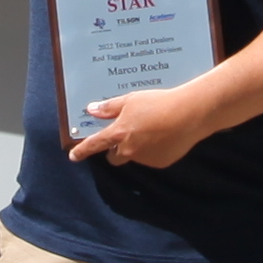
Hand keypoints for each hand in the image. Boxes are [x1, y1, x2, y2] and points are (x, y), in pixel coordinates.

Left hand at [66, 77, 225, 169]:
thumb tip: (92, 110)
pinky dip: (153, 150)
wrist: (189, 115)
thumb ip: (110, 107)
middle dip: (115, 150)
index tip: (73, 156)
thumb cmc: (158, 103)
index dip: (82, 151)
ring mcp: (145, 159)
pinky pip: (151, 158)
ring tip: (152, 129)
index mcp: (118, 134)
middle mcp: (129, 150)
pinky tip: (164, 135)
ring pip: (134, 156)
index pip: (95, 145)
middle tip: (125, 135)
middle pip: (114, 157)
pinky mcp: (161, 163)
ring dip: (137, 148)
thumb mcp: (131, 99)